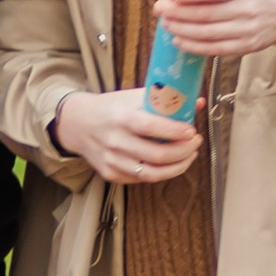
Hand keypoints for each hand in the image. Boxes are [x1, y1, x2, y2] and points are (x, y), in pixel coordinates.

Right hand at [53, 84, 206, 183]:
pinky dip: (162, 173)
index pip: (151, 127)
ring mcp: (112, 161)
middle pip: (156, 155)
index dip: (175, 132)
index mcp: (120, 118)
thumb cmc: (111, 108)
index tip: (192, 131)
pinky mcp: (111, 174)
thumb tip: (198, 103)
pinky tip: (171, 163)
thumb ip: (165, 100)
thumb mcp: (133, 96)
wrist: (78, 124)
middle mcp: (115, 141)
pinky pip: (141, 179)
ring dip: (178, 166)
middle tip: (195, 143)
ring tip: (189, 155)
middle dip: (184, 151)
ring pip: (152, 174)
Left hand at [153, 0, 275, 60]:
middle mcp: (247, 9)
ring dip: (182, 30)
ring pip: (208, 33)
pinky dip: (194, 46)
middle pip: (206, 14)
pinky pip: (215, 49)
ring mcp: (247, 30)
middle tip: (160, 8)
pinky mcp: (246, 46)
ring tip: (165, 23)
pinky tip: (179, 40)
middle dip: (178, 13)